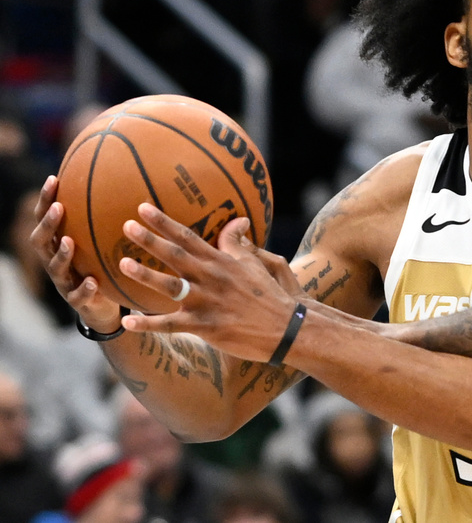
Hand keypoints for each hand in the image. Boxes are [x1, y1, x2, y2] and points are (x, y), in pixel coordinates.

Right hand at [29, 176, 122, 332]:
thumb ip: (104, 220)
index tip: (53, 179)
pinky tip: (93, 281)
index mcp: (58, 245)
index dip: (45, 200)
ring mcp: (64, 282)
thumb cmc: (100, 266)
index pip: (45, 219)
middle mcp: (55, 261)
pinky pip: (77, 296)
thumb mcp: (100, 243)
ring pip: (55, 268)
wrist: (103, 306)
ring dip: (62, 254)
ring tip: (70, 242)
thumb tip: (125, 183)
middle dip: (47, 224)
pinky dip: (84, 288)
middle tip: (58, 208)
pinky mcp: (78, 302)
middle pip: (40, 241)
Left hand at [117, 203, 300, 362]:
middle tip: (127, 226)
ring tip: (123, 264)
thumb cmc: (269, 294)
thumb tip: (239, 220)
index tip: (143, 207)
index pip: (188, 236)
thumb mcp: (258, 262)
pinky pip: (171, 325)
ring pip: (170, 286)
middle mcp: (210, 278)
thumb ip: (238, 243)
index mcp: (220, 262)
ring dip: (145, 275)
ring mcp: (206, 302)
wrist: (285, 327)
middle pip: (175, 255)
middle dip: (149, 240)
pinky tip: (127, 322)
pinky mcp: (205, 326)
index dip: (164, 222)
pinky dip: (148, 324)